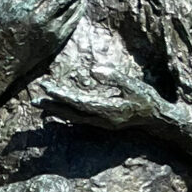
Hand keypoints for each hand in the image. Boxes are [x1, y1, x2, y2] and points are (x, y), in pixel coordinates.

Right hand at [0, 0, 89, 82]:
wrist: (2, 61)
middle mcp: (41, 18)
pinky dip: (78, 11)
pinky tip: (81, 2)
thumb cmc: (1, 31)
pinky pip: (71, 22)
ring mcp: (50, 30)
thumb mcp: (4, 7)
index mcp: (28, 7)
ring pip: (70, 7)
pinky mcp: (56, 41)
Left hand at [38, 43, 180, 136]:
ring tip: (39, 104)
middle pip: (71, 113)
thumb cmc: (147, 100)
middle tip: (33, 99)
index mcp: (108, 110)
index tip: (47, 87)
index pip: (78, 102)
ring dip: (55, 111)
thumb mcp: (134, 85)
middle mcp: (101, 119)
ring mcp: (100, 123)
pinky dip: (65, 114)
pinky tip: (55, 110)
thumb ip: (114, 77)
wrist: (157, 119)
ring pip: (73, 118)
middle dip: (52, 105)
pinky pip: (78, 119)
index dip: (61, 95)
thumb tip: (94, 69)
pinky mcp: (101, 122)